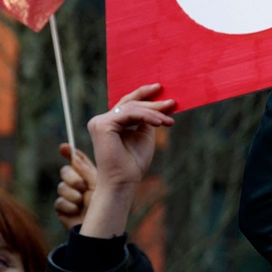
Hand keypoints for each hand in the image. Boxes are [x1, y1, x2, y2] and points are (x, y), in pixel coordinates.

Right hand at [55, 144, 97, 230]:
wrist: (100, 226)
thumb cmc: (103, 204)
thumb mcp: (97, 184)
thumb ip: (85, 170)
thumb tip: (74, 155)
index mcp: (86, 175)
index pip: (76, 160)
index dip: (69, 152)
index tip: (64, 147)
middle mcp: (76, 183)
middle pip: (65, 171)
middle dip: (72, 178)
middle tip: (82, 186)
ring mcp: (68, 195)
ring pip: (61, 187)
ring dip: (73, 195)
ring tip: (83, 201)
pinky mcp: (62, 208)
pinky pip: (59, 202)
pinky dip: (69, 207)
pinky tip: (77, 211)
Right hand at [80, 84, 174, 238]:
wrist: (124, 181)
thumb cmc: (133, 162)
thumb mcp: (144, 134)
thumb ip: (147, 119)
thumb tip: (160, 103)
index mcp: (109, 122)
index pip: (127, 104)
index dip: (144, 95)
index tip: (161, 90)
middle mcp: (100, 120)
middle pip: (130, 103)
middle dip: (152, 102)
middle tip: (172, 102)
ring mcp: (99, 122)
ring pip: (132, 108)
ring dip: (154, 112)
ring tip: (169, 120)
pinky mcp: (102, 125)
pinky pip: (130, 114)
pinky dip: (147, 116)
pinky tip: (160, 122)